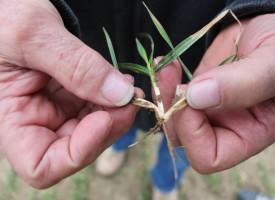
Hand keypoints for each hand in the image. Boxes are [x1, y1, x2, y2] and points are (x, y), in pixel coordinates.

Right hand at [0, 0, 138, 187]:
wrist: (8, 3)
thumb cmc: (3, 15)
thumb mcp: (34, 35)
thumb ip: (76, 66)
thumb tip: (120, 95)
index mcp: (11, 119)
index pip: (42, 166)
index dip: (77, 152)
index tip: (103, 120)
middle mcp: (35, 121)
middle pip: (78, 148)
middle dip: (109, 127)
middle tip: (131, 100)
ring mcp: (56, 110)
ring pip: (94, 129)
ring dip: (117, 113)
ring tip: (130, 88)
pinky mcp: (71, 96)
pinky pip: (98, 107)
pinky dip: (114, 99)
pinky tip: (123, 84)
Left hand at [159, 13, 274, 172]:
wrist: (273, 25)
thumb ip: (244, 82)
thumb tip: (195, 97)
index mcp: (250, 133)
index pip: (209, 156)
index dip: (193, 134)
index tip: (192, 98)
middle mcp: (226, 126)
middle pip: (183, 138)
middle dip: (172, 111)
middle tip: (171, 78)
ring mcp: (208, 108)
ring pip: (172, 118)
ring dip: (163, 94)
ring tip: (166, 67)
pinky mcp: (197, 90)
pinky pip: (171, 96)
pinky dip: (164, 82)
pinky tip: (166, 64)